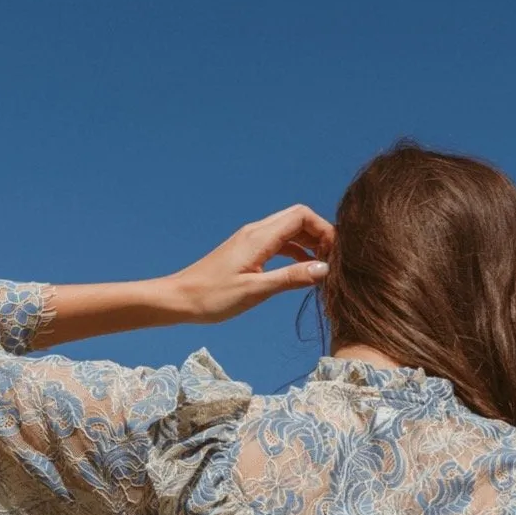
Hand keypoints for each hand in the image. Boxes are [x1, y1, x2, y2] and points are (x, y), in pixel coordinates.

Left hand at [166, 206, 333, 324]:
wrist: (180, 299)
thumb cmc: (213, 297)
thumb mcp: (256, 291)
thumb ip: (291, 278)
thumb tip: (324, 269)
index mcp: (259, 237)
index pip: (302, 215)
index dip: (324, 229)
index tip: (335, 254)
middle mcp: (256, 232)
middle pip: (298, 219)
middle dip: (320, 234)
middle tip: (333, 261)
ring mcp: (251, 240)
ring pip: (289, 230)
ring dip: (309, 244)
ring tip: (322, 267)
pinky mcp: (247, 251)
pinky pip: (278, 243)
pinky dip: (295, 252)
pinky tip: (301, 270)